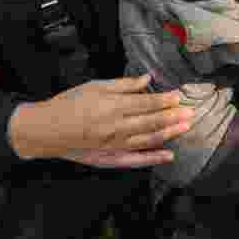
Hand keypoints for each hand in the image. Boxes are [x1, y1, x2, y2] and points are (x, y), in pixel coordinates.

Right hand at [8, 74, 193, 162]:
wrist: (47, 130)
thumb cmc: (69, 103)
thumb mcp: (94, 86)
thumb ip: (123, 84)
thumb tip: (146, 79)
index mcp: (111, 106)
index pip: (145, 103)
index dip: (164, 100)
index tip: (179, 96)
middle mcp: (116, 127)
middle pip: (150, 122)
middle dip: (173, 116)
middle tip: (191, 112)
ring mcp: (114, 145)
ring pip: (147, 140)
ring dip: (169, 134)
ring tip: (185, 127)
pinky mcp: (110, 158)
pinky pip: (136, 160)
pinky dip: (153, 158)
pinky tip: (168, 155)